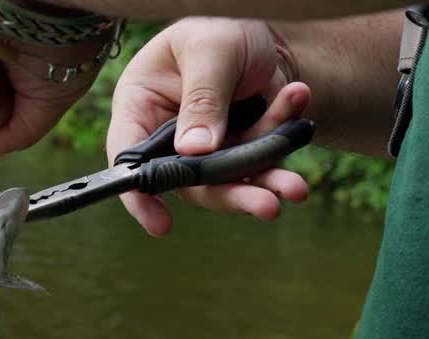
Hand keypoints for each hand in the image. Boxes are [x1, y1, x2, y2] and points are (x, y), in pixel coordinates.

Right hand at [107, 18, 310, 235]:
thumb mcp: (209, 50)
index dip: (141, 194)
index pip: (129, 157)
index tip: (161, 225)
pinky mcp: (240, 146)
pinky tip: (299, 100)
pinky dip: (284, 138)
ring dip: (266, 180)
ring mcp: (206, 145)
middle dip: (233, 193)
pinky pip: (261, 157)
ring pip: (230, 178)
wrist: (265, 25)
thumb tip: (195, 152)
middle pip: (190, 179)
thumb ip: (202, 98)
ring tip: (296, 187)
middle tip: (267, 206)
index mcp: (140, 105)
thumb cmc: (221, 24)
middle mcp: (168, 134)